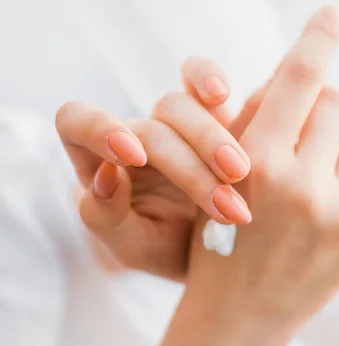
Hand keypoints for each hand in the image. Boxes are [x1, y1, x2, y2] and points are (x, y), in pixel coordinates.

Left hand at [55, 59, 251, 280]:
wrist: (215, 252)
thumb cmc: (166, 250)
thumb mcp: (133, 247)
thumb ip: (105, 217)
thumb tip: (105, 175)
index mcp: (99, 162)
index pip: (76, 121)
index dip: (98, 129)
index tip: (135, 157)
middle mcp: (134, 135)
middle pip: (151, 127)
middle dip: (189, 167)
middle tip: (225, 206)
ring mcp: (173, 123)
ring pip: (183, 107)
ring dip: (213, 141)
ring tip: (240, 176)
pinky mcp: (210, 114)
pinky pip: (202, 80)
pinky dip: (208, 78)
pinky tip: (223, 93)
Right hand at [184, 7, 338, 337]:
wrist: (239, 318)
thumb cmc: (218, 238)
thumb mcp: (220, 174)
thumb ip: (259, 121)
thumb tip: (311, 75)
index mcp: (257, 163)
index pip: (298, 79)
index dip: (316, 39)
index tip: (332, 13)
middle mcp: (304, 187)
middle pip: (336, 101)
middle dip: (317, 108)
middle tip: (300, 132)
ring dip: (337, 140)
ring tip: (312, 171)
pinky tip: (332, 194)